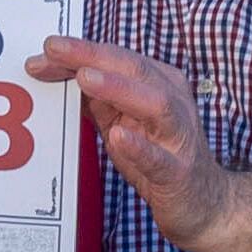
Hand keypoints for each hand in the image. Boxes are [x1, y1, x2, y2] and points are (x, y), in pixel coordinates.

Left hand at [24, 34, 235, 249]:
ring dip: (118, 88)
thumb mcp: (122, 121)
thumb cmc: (160, 156)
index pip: (117, 59)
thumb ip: (96, 98)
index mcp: (160, 84)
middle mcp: (173, 102)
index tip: (47, 48)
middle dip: (92, 56)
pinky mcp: (178, 173)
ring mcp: (179, 137)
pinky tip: (118, 136)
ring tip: (85, 78)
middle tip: (54, 48)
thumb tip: (57, 72)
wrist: (203, 203)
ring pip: (155, 104)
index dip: (81, 51)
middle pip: (135, 69)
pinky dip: (139, 146)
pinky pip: (160, 158)